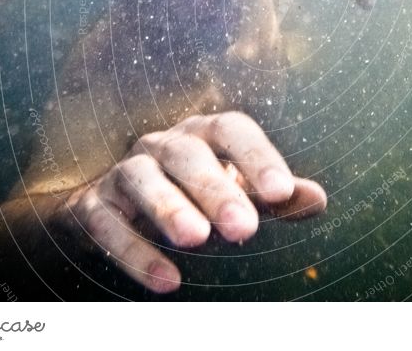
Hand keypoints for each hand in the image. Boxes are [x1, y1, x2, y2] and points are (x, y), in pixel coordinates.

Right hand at [64, 112, 325, 292]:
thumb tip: (318, 199)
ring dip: (169, 208)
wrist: (115, 209)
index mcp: (203, 135)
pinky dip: (133, 250)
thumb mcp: (237, 193)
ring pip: (142, 179)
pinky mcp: (93, 206)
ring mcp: (124, 172)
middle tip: (244, 228)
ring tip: (197, 241)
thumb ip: (273, 197)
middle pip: (187, 154)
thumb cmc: (193, 196)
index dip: (257, 157)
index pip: (232, 130)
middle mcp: (163, 145)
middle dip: (216, 189)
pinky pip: (107, 222)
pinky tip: (165, 280)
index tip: (284, 192)